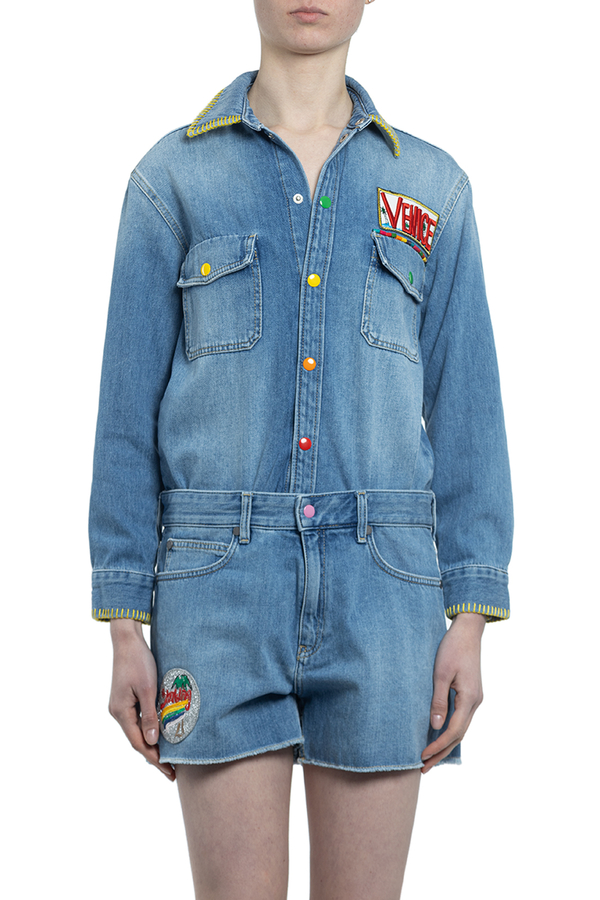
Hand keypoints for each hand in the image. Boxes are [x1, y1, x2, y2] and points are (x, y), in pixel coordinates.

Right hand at [108, 619, 175, 780]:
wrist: (127, 641)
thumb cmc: (139, 662)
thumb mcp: (147, 689)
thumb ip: (149, 716)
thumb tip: (152, 742)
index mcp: (121, 712)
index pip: (139, 743)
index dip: (154, 759)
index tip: (169, 771)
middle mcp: (118, 712)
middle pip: (137, 741)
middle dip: (154, 757)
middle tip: (172, 772)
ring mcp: (121, 706)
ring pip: (137, 732)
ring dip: (152, 745)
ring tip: (169, 759)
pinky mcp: (126, 699)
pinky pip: (138, 721)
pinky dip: (149, 731)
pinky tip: (160, 736)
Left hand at [421, 612, 484, 773]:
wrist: (467, 630)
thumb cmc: (452, 648)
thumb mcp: (440, 673)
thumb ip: (438, 700)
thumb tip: (435, 726)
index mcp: (469, 698)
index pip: (453, 731)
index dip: (438, 746)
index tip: (422, 757)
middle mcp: (475, 702)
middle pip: (459, 735)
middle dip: (441, 752)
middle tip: (424, 768)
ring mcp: (475, 698)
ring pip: (461, 728)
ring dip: (446, 743)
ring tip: (429, 758)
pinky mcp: (470, 693)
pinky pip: (461, 718)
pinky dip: (450, 730)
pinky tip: (439, 736)